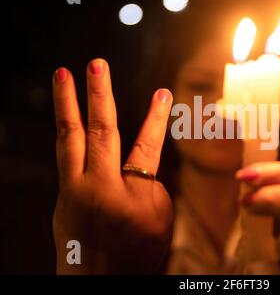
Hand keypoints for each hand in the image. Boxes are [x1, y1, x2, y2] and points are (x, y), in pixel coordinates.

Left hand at [52, 59, 172, 273]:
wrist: (99, 284)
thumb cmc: (137, 255)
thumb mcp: (157, 220)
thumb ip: (148, 186)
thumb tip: (136, 167)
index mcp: (130, 196)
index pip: (147, 146)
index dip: (155, 118)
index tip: (161, 93)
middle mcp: (97, 188)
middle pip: (100, 132)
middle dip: (98, 94)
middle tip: (95, 63)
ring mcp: (73, 192)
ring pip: (69, 138)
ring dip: (66, 104)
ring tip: (62, 75)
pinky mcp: (61, 198)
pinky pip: (65, 156)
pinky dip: (69, 133)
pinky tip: (69, 119)